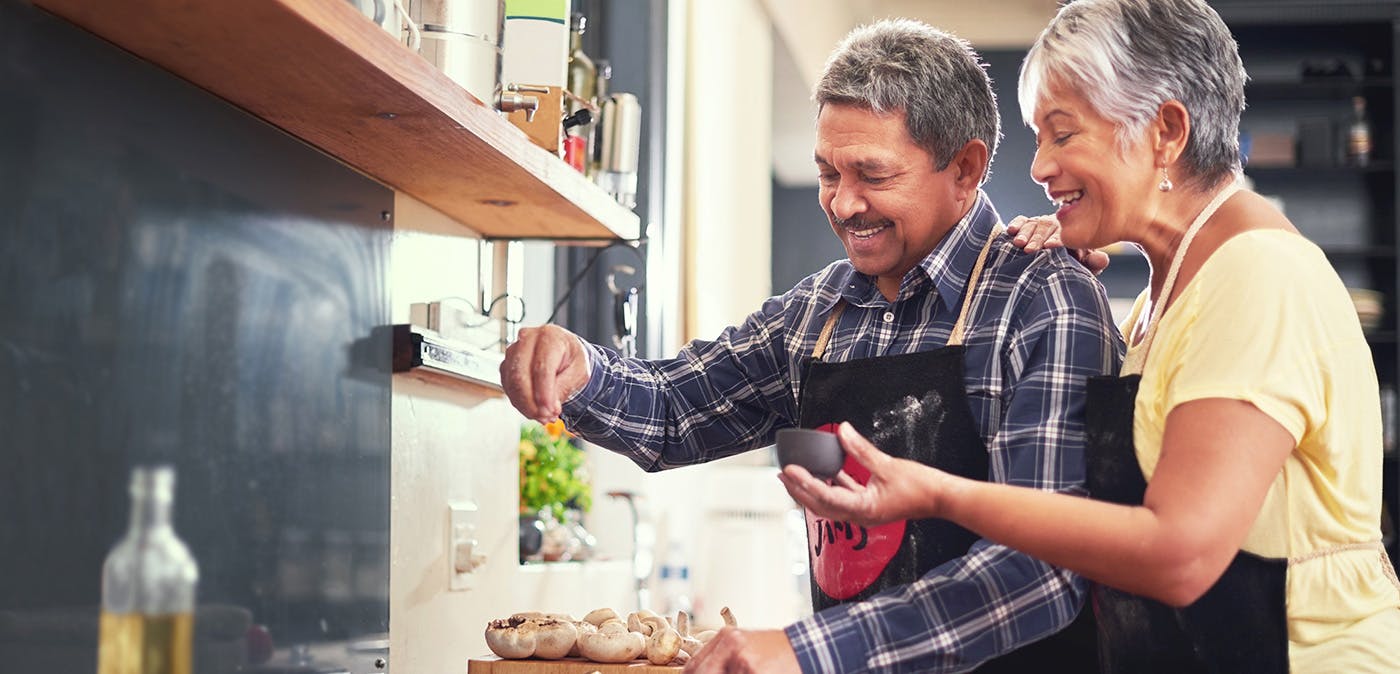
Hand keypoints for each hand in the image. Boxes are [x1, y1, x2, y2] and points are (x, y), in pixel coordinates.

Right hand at [499, 324, 591, 422]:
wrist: (564, 353)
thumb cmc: (572, 359)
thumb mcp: (580, 373)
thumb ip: (564, 387)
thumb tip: (549, 407)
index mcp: (550, 336)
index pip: (542, 367)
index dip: (544, 393)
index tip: (550, 411)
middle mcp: (527, 339)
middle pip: (520, 375)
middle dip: (531, 403)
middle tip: (545, 418)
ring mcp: (513, 351)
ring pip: (511, 384)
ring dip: (525, 406)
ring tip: (543, 416)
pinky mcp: (507, 365)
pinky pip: (508, 388)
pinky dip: (520, 403)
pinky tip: (534, 409)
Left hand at [684, 628, 799, 673]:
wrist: (807, 648)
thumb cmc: (776, 652)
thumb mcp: (746, 647)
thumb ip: (722, 660)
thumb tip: (698, 673)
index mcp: (726, 637)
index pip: (693, 667)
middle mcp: (731, 645)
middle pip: (704, 673)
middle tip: (735, 673)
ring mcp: (743, 660)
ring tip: (756, 670)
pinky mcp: (754, 672)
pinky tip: (762, 672)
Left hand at [778, 422, 953, 525]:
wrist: (942, 499)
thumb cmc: (920, 487)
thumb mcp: (888, 465)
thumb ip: (861, 449)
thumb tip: (843, 430)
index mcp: (863, 509)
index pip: (825, 496)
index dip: (804, 483)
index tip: (789, 470)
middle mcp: (860, 515)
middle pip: (821, 505)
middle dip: (799, 490)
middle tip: (783, 475)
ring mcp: (865, 513)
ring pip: (830, 503)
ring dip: (812, 490)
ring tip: (797, 476)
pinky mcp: (871, 506)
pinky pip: (845, 497)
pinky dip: (832, 486)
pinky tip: (826, 473)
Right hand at [1005, 215, 1110, 275]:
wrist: (1056, 260)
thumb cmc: (1073, 263)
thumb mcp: (1085, 265)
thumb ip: (1094, 263)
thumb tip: (1102, 259)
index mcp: (1072, 233)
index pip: (1065, 235)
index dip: (1057, 240)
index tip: (1051, 247)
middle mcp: (1057, 226)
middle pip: (1046, 229)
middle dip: (1037, 239)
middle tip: (1031, 249)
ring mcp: (1042, 224)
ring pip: (1033, 224)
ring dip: (1025, 234)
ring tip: (1019, 244)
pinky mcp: (1028, 224)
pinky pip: (1022, 220)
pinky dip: (1016, 224)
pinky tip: (1010, 231)